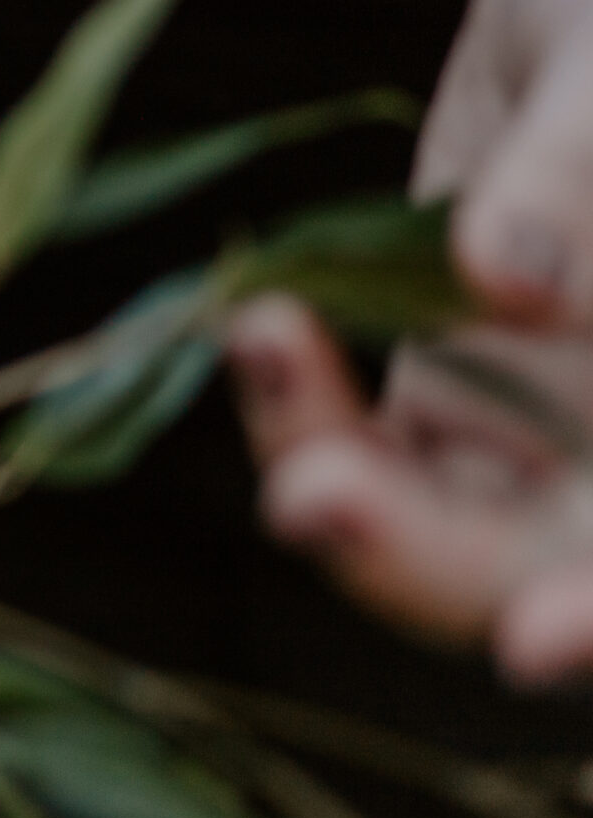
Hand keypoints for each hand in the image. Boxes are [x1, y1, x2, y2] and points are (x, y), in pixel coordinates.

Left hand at [230, 0, 592, 681]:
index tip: (530, 641)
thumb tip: (508, 288)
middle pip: (528, 581)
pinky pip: (358, 447)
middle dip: (416, 560)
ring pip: (424, 532)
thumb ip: (577, 175)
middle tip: (310, 495)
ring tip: (256, 336)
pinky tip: (259, 319)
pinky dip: (296, 406)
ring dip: (328, 478)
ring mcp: (540, 441)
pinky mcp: (445, 395)